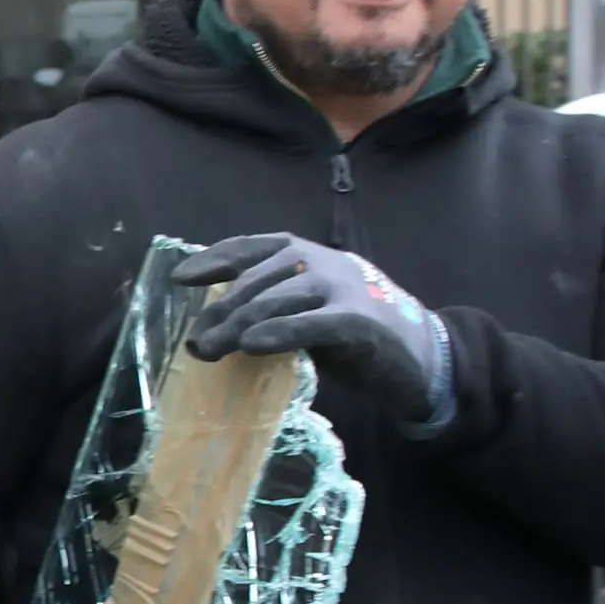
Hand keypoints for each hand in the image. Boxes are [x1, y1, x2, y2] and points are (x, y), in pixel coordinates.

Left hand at [171, 231, 454, 430]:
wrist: (422, 356)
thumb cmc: (356, 333)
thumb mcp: (310, 308)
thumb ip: (273, 306)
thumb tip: (216, 327)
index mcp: (308, 253)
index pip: (253, 247)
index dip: (215, 259)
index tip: (181, 279)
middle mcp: (321, 262)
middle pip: (257, 280)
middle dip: (220, 310)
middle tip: (195, 343)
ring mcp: (341, 289)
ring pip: (276, 301)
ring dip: (235, 325)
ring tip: (207, 351)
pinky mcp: (357, 322)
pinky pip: (309, 325)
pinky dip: (277, 332)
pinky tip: (250, 344)